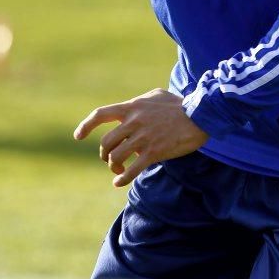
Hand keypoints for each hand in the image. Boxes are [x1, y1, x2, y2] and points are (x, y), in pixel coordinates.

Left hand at [74, 88, 208, 187]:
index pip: (101, 115)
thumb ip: (139, 102)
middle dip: (105, 154)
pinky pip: (132, 170)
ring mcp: (142, 138)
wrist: (199, 116)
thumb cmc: (179, 105)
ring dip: (114, 167)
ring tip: (119, 170)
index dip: (86, 126)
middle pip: (106, 143)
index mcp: (131, 108)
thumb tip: (132, 108)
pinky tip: (119, 183)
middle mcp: (133, 122)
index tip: (78, 136)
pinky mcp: (153, 152)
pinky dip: (123, 179)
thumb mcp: (156, 95)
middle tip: (110, 160)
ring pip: (116, 157)